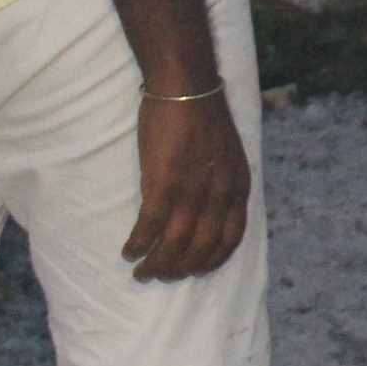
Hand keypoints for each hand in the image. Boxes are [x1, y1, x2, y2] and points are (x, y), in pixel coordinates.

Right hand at [120, 90, 251, 283]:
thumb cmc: (204, 119)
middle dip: (180, 270)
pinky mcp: (164, 184)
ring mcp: (192, 192)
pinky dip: (138, 244)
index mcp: (238, 189)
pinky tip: (129, 251)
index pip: (230, 240)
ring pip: (174, 245)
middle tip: (162, 276)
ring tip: (142, 273)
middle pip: (200, 250)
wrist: (187, 89)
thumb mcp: (229, 158)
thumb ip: (222, 186)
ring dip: (157, 265)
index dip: (211, 261)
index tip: (196, 271)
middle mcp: (219, 196)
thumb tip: (209, 213)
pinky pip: (150, 227)